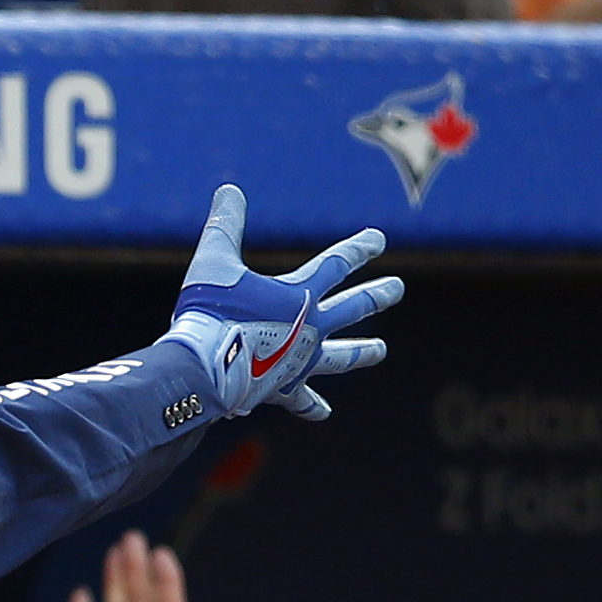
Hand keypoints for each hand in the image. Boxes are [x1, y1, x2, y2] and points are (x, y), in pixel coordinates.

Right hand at [163, 185, 397, 422]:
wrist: (204, 366)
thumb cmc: (209, 312)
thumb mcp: (213, 262)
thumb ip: (224, 226)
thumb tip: (229, 189)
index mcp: (300, 294)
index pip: (339, 264)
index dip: (360, 248)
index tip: (379, 239)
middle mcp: (311, 327)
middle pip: (354, 308)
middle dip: (376, 295)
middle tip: (397, 289)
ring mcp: (301, 360)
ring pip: (341, 356)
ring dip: (361, 353)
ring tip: (380, 351)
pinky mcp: (283, 388)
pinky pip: (302, 399)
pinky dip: (312, 406)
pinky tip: (324, 413)